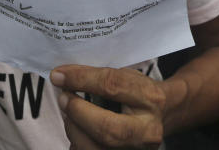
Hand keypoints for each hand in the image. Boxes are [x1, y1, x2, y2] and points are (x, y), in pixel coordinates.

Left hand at [52, 65, 166, 148]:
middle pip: (108, 129)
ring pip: (96, 148)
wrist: (160, 117)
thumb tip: (62, 77)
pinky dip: (78, 142)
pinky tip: (78, 129)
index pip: (112, 86)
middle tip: (63, 99)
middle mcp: (147, 130)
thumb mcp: (127, 78)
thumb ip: (99, 77)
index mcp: (149, 98)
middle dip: (79, 113)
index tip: (59, 75)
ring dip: (74, 128)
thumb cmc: (137, 95)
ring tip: (70, 114)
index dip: (81, 79)